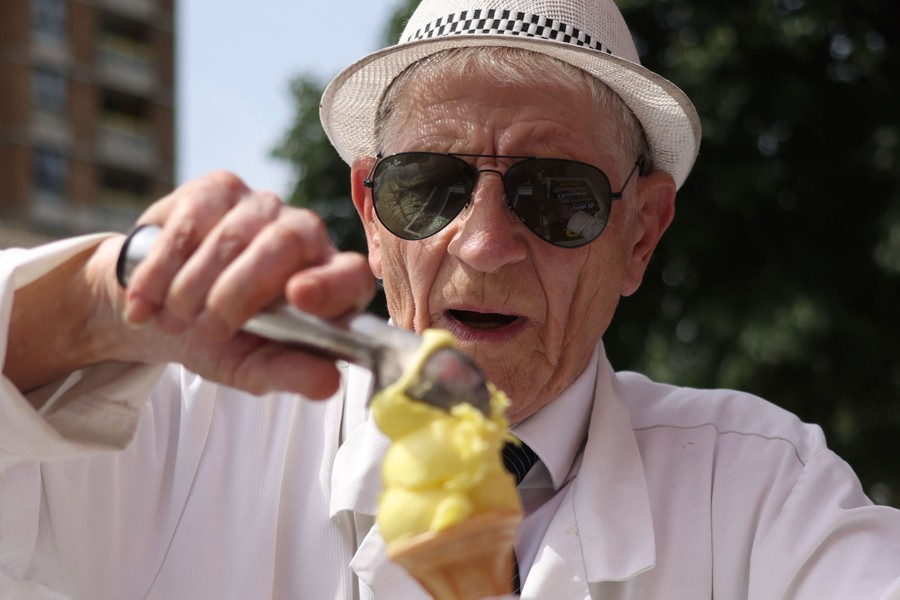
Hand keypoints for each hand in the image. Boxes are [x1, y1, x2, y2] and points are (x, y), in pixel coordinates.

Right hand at [116, 171, 374, 396]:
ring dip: (192, 288)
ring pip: (231, 237)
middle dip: (237, 293)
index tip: (298, 297)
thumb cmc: (222, 340)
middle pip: (285, 243)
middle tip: (208, 329)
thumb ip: (289, 373)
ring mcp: (264, 206)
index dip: (330, 284)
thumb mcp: (252, 367)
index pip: (350, 274)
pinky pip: (189, 225)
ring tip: (176, 319)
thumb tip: (328, 385)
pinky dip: (161, 272)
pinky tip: (147, 302)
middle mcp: (307, 235)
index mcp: (331, 283)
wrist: (162, 308)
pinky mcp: (219, 190)